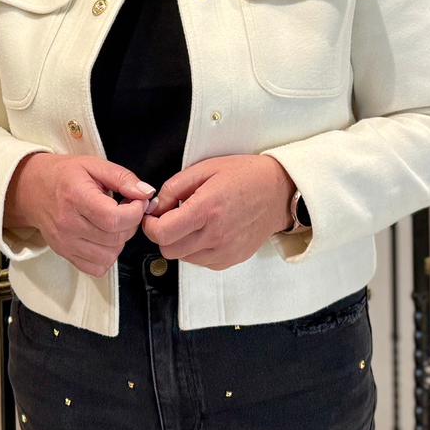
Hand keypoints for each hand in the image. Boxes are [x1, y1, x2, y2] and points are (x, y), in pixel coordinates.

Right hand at [4, 154, 153, 276]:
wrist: (32, 189)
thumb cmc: (65, 175)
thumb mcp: (94, 165)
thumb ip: (123, 178)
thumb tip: (146, 194)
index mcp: (76, 197)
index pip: (114, 219)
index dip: (135, 212)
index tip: (137, 202)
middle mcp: (68, 224)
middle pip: (115, 238)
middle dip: (130, 224)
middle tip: (126, 209)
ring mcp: (65, 243)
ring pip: (110, 256)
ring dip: (120, 241)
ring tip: (114, 223)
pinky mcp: (65, 254)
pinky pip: (97, 268)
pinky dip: (107, 256)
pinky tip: (104, 238)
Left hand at [141, 155, 294, 270]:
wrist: (279, 192)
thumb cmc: (246, 176)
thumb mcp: (206, 168)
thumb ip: (174, 187)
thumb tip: (156, 206)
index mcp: (206, 209)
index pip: (161, 233)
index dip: (150, 224)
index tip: (153, 215)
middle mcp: (215, 235)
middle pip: (168, 250)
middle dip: (164, 234)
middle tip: (172, 217)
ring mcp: (224, 251)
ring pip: (183, 258)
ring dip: (181, 243)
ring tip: (194, 222)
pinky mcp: (231, 259)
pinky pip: (201, 262)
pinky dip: (197, 250)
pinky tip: (207, 231)